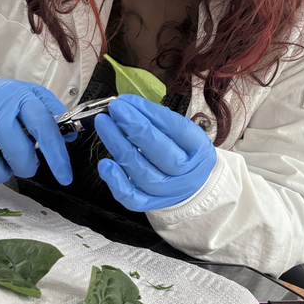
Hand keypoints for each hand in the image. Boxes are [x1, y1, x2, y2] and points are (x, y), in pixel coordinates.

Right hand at [0, 78, 72, 184]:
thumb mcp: (28, 96)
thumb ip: (51, 114)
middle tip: (24, 160)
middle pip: (18, 155)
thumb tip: (70, 136)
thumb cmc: (0, 99)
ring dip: (3, 171)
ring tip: (1, 156)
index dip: (57, 156)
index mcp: (19, 97)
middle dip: (26, 166)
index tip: (65, 177)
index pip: (44, 127)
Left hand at [95, 94, 215, 211]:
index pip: (177, 129)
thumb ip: (161, 120)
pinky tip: (105, 164)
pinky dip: (116, 182)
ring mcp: (167, 191)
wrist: (192, 186)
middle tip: (116, 109)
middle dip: (134, 127)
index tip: (130, 100)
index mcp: (199, 150)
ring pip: (141, 172)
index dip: (151, 113)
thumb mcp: (184, 133)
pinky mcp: (149, 203)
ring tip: (105, 124)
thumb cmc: (183, 152)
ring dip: (119, 146)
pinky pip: (132, 198)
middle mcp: (186, 174)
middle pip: (159, 151)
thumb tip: (131, 105)